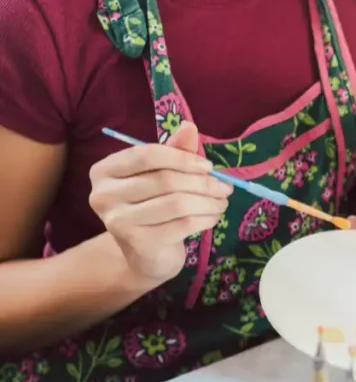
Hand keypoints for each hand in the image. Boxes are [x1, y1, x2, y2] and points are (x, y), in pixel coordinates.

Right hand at [89, 121, 231, 281]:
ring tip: (221, 202)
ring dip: (209, 202)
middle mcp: (104, 195)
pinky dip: (206, 218)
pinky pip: (183, 224)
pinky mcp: (139, 243)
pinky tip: (213, 217)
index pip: (146, 155)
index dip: (182, 158)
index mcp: (105, 170)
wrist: (146, 255)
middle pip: (165, 180)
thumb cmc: (153, 207)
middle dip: (203, 183)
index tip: (208, 166)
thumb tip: (189, 126)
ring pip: (177, 203)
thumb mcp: (161, 175)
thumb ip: (174, 151)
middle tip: (224, 187)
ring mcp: (118, 221)